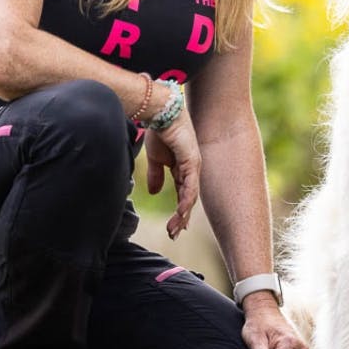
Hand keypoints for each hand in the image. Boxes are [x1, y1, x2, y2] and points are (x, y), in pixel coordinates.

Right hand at [144, 108, 199, 239]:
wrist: (160, 113)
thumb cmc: (159, 132)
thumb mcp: (155, 159)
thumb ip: (156, 175)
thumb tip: (155, 193)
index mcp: (182, 170)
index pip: (182, 195)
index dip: (179, 212)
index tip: (173, 228)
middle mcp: (191, 170)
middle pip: (188, 199)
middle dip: (181, 218)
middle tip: (174, 234)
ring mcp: (193, 166)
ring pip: (190, 196)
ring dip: (183, 214)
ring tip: (175, 229)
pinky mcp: (192, 161)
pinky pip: (190, 185)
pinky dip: (186, 200)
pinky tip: (182, 213)